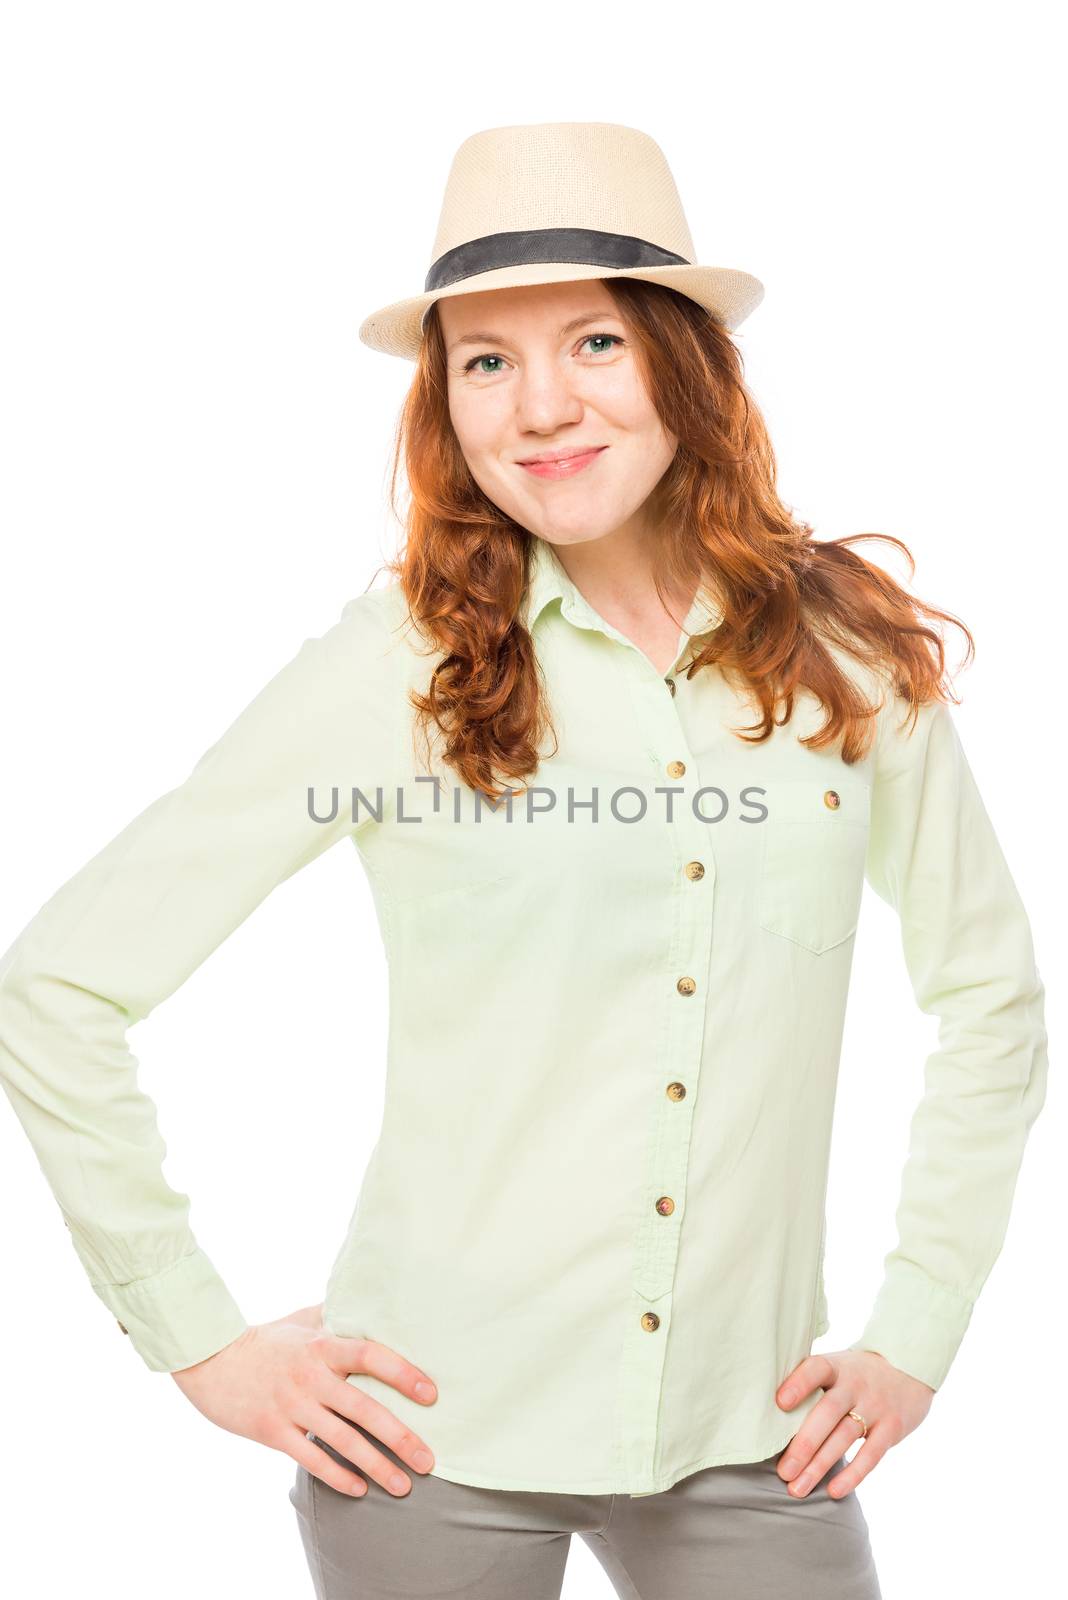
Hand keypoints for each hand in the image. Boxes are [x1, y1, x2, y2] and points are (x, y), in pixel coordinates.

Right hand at [169, 1302, 438, 1497]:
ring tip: (403, 1485)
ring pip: (342, 1441)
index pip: (370, 1356)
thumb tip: (371, 1301)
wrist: (209, 1359)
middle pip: (364, 1409)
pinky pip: (311, 1459)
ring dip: (377, 1466)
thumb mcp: (301, 1320)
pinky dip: (338, 1476)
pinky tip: (360, 1490)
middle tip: (429, 1460)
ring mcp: (291, 1406)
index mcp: (321, 1345)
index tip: (431, 1393)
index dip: (403, 1373)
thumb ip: (336, 1315)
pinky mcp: (272, 1432)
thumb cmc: (264, 1339)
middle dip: (400, 1437)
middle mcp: (310, 1376)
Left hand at [774, 1348, 934, 1497]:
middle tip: (783, 1471)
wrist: (910, 1368)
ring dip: (819, 1466)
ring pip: (844, 1438)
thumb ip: (811, 1383)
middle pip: (827, 1413)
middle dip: (804, 1444)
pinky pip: (871, 1454)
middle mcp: (856, 1384)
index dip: (798, 1384)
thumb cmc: (857, 1373)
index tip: (779, 1403)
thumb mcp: (837, 1366)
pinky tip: (833, 1491)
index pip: (816, 1369)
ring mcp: (876, 1406)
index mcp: (837, 1366)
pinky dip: (852, 1474)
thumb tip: (767, 1408)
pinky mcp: (892, 1428)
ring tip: (797, 1488)